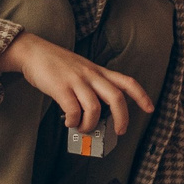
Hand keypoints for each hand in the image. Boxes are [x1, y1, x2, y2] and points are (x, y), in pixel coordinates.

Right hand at [0, 34, 152, 137]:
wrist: (32, 51)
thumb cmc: (57, 63)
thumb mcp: (81, 68)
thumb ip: (92, 84)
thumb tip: (98, 111)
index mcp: (98, 71)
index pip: (127, 82)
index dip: (141, 96)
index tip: (150, 109)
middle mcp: (91, 75)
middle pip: (116, 97)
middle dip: (122, 118)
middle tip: (118, 132)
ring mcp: (76, 81)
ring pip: (95, 108)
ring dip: (90, 124)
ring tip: (83, 128)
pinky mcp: (60, 88)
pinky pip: (74, 111)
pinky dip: (74, 121)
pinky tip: (69, 122)